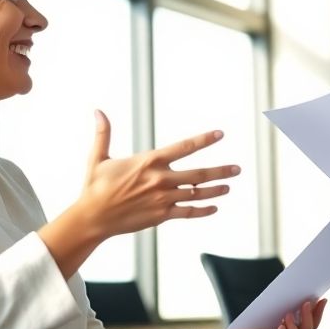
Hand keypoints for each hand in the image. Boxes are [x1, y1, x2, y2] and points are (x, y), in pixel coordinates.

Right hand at [78, 110, 238, 237]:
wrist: (92, 217)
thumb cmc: (95, 187)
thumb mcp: (98, 158)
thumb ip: (103, 134)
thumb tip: (98, 112)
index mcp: (149, 161)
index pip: (184, 147)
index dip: (204, 139)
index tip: (220, 134)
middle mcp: (160, 179)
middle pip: (199, 174)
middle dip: (220, 171)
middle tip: (237, 168)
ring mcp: (163, 199)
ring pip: (197, 194)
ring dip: (215, 190)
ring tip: (228, 186)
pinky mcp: (161, 216)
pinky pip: (188, 213)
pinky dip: (203, 210)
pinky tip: (213, 207)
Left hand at [192, 299, 326, 328]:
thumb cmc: (250, 325)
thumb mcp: (271, 312)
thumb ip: (285, 306)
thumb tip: (299, 293)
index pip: (311, 324)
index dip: (318, 312)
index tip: (322, 298)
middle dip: (310, 317)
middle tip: (306, 303)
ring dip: (296, 327)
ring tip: (288, 314)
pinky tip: (281, 327)